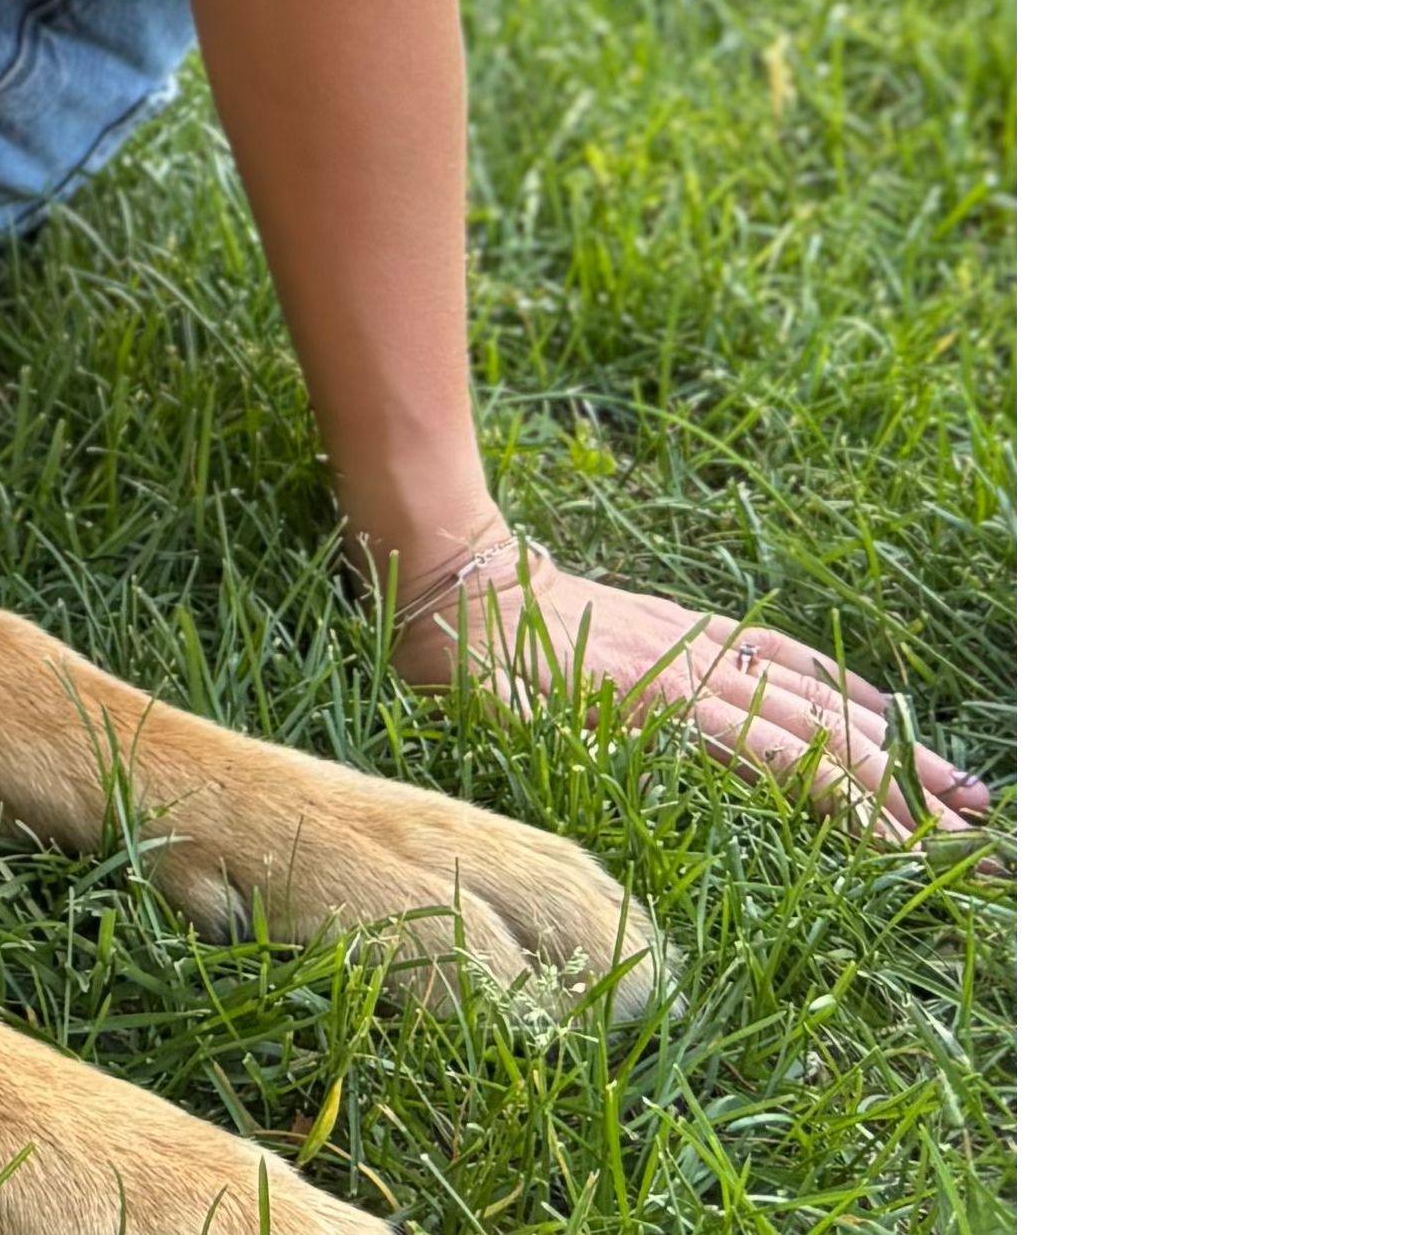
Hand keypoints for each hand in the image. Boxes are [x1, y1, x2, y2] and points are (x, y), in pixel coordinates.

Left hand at [389, 528, 989, 837]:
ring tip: (966, 793)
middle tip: (976, 850)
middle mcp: (694, 675)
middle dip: (905, 794)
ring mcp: (697, 645)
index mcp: (657, 709)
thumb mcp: (499, 725)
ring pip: (818, 695)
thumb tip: (623, 798)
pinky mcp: (688, 625)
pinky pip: (779, 652)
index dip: (852, 811)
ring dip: (896, 743)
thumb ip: (564, 757)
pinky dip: (839, 680)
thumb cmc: (462, 663)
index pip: (783, 766)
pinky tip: (883, 709)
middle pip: (822, 736)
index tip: (915, 857)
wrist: (446, 565)